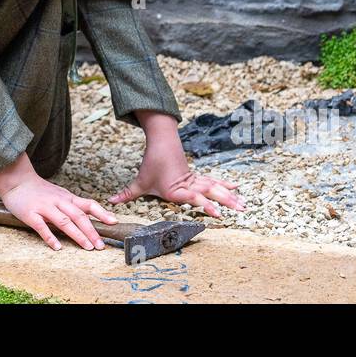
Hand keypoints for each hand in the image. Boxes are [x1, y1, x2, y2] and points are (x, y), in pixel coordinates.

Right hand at [0, 155, 118, 250]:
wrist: (17, 180)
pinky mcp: (30, 214)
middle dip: (92, 231)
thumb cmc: (40, 190)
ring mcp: (44, 207)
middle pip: (79, 216)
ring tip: (87, 247)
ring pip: (64, 221)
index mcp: (67, 197)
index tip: (114, 222)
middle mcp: (58, 201)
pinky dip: (50, 237)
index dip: (101, 213)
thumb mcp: (60, 194)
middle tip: (101, 245)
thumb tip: (93, 217)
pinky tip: (57, 247)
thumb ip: (74, 205)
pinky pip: (41, 227)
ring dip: (77, 235)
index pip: (88, 204)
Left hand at [109, 140, 245, 218]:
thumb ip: (127, 194)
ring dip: (230, 197)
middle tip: (240, 210)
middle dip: (225, 203)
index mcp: (176, 190)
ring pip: (215, 188)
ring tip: (244, 206)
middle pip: (210, 193)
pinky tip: (237, 189)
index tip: (217, 214)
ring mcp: (195, 181)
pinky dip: (225, 185)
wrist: (162, 142)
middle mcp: (189, 186)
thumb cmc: (151, 164)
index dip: (205, 206)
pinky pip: (214, 182)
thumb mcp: (140, 181)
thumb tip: (111, 201)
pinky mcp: (197, 178)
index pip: (193, 198)